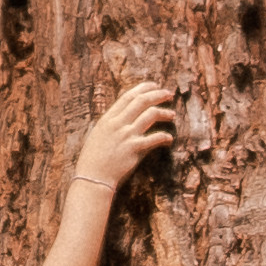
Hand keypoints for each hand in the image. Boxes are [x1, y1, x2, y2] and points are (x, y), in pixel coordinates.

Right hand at [67, 75, 186, 207]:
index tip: (154, 86)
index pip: (128, 96)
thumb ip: (111, 124)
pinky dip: (165, 137)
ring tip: (172, 115)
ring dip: (164, 113)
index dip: (143, 88)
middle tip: (169, 94)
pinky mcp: (134, 149)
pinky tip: (169, 139)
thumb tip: (124, 116)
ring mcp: (126, 135)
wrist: (93, 178)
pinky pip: (155, 138)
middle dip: (157, 95)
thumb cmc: (94, 160)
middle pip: (141, 101)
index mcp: (108, 119)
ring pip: (151, 115)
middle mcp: (117, 124)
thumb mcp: (98, 136)